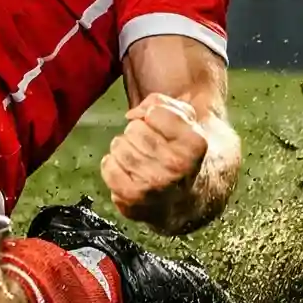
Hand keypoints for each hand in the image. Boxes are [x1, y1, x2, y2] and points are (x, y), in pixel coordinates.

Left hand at [101, 93, 208, 228]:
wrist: (190, 198)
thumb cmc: (184, 154)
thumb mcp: (187, 120)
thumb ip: (161, 103)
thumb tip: (133, 114)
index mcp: (194, 143)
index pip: (154, 112)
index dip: (155, 117)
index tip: (165, 131)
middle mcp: (176, 166)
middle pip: (134, 129)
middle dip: (139, 134)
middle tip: (152, 149)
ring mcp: (154, 185)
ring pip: (118, 146)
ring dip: (126, 149)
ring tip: (142, 161)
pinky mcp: (132, 198)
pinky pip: (108, 166)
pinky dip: (113, 165)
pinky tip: (129, 172)